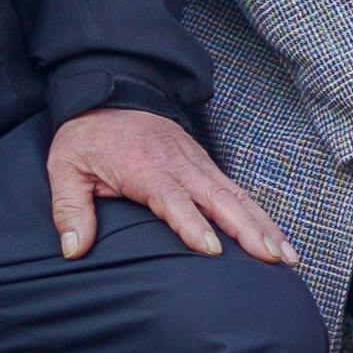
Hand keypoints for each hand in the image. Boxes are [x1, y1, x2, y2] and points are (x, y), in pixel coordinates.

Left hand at [49, 105, 295, 264]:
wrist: (110, 93)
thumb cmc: (88, 137)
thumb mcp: (66, 167)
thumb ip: (70, 208)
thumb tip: (73, 249)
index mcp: (145, 168)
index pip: (172, 199)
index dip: (192, 224)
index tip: (212, 249)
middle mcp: (179, 165)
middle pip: (218, 199)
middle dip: (246, 229)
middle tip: (270, 258)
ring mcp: (197, 163)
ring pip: (236, 196)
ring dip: (263, 225)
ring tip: (286, 257)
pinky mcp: (206, 164)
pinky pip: (238, 191)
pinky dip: (260, 214)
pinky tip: (276, 239)